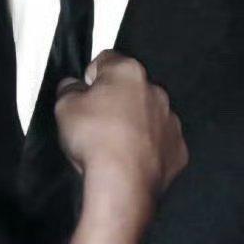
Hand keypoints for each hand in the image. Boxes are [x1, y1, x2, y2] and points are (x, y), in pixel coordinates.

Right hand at [56, 51, 188, 243]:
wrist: (122, 183)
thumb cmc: (94, 138)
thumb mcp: (64, 108)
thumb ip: (68, 89)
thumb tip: (73, 86)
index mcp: (128, 71)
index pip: (106, 60)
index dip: (92, 77)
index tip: (85, 96)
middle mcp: (155, 89)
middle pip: (130, 87)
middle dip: (116, 100)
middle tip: (98, 124)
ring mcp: (170, 118)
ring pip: (149, 114)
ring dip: (135, 123)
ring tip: (116, 146)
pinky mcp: (178, 147)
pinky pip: (161, 141)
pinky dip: (149, 148)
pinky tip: (133, 160)